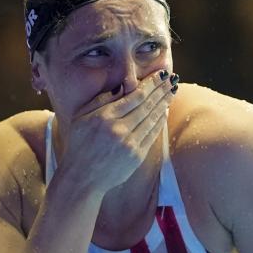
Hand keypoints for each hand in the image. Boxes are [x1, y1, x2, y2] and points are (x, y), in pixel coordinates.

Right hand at [60, 69, 176, 195]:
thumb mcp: (81, 118)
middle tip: (172, 79)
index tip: (160, 74)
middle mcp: (118, 129)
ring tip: (172, 91)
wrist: (82, 178)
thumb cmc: (79, 145)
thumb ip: (101, 100)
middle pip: (146, 105)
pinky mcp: (136, 156)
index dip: (150, 84)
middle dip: (161, 90)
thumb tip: (123, 86)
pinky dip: (160, 121)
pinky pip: (152, 134)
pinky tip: (164, 111)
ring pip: (152, 118)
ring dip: (164, 103)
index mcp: (104, 117)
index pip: (134, 96)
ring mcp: (129, 143)